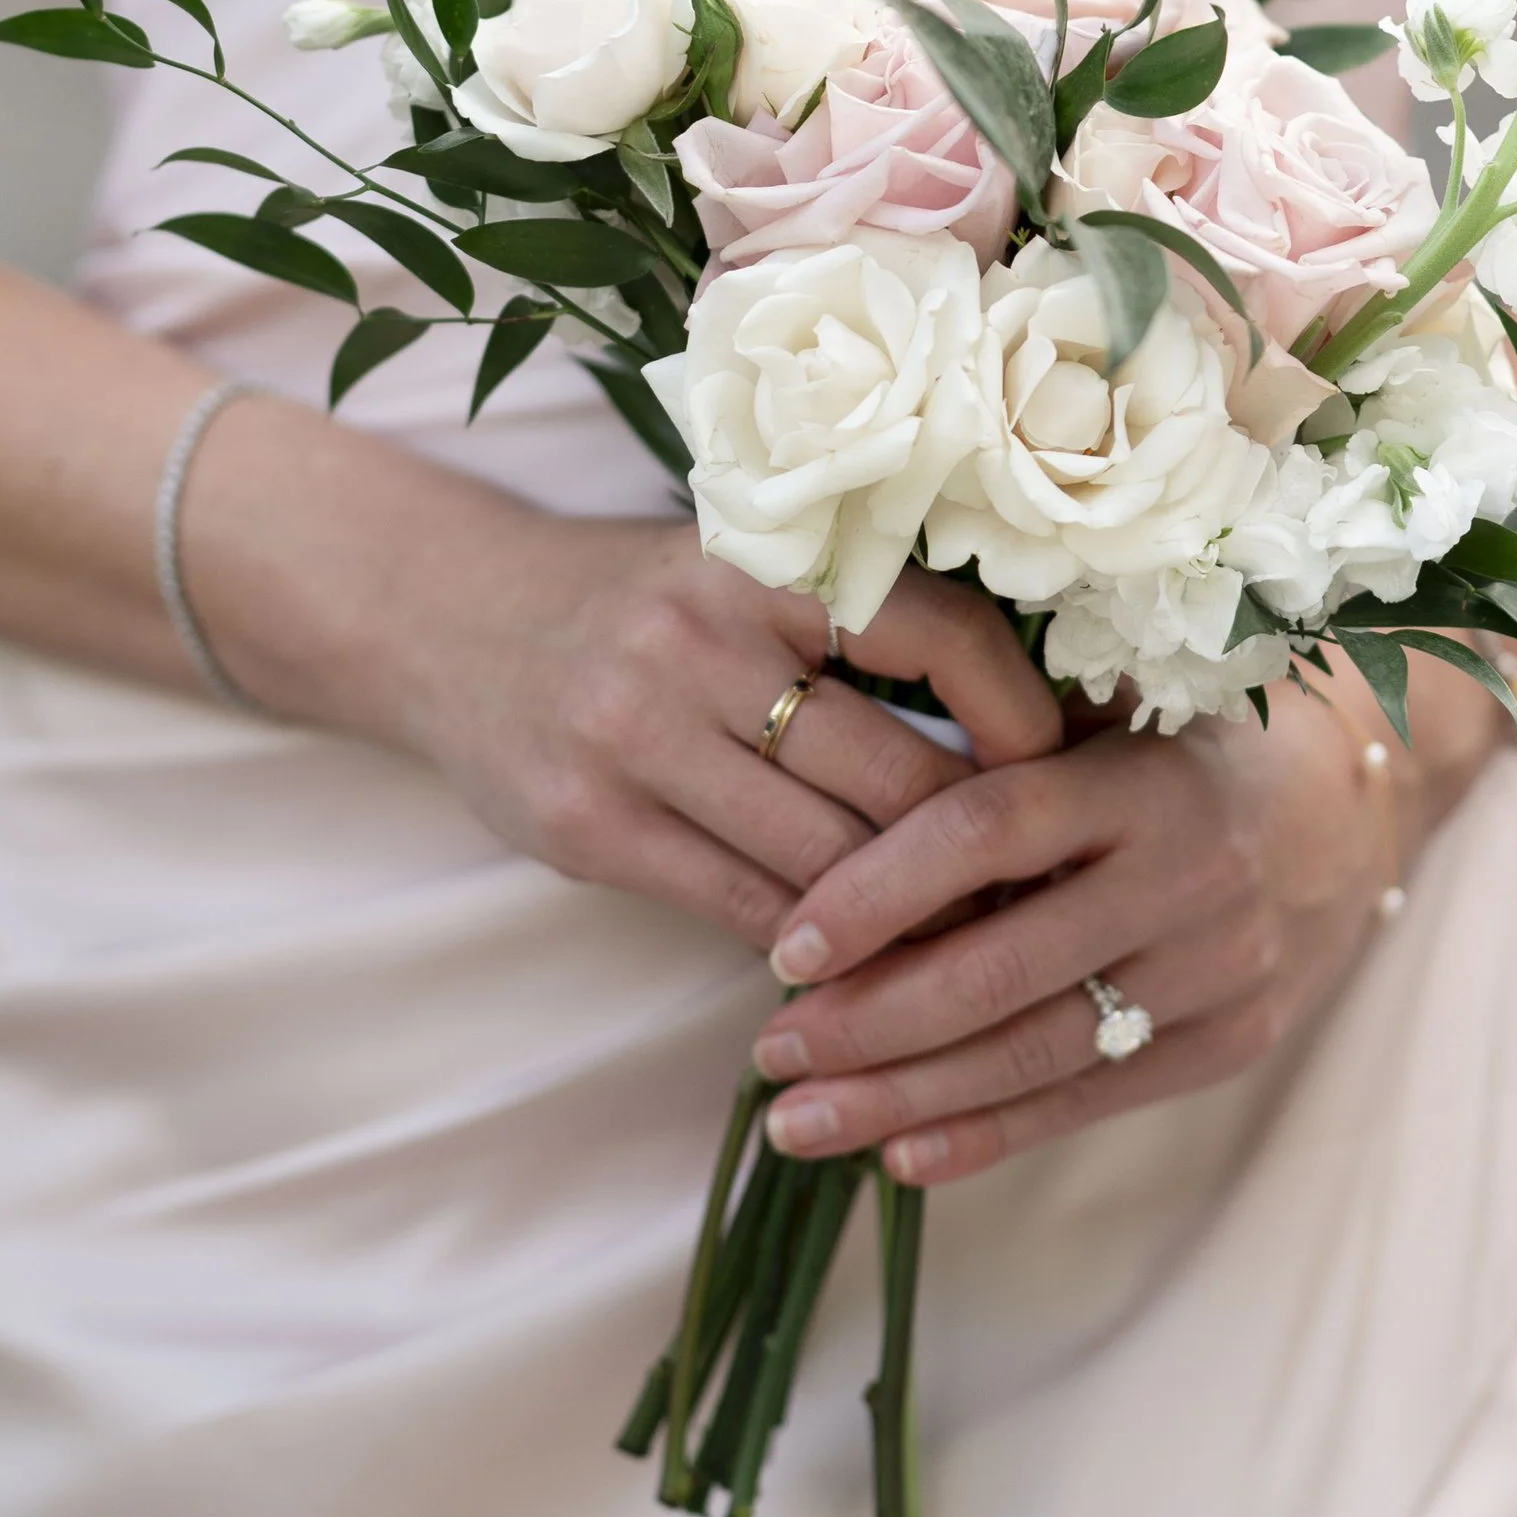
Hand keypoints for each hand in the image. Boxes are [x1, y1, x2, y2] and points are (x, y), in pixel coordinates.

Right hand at [406, 519, 1060, 951]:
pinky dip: (819, 946)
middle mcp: (700, 635)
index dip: (1022, 711)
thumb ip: (862, 626)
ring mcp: (637, 733)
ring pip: (828, 859)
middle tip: (1043, 888)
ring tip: (973, 941)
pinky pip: (746, 908)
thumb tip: (1036, 728)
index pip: (937, 631)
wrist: (448, 618)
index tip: (1069, 767)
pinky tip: (862, 960)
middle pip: (894, 772)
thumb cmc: (644, 604)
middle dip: (980, 847)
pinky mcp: (592, 824)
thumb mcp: (743, 570)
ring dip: (911, 917)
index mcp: (764, 557)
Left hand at [747, 650, 1516, 1185]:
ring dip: (906, 1098)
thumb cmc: (1187, 737)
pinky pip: (1091, 1100)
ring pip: (1037, 1052)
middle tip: (769, 1055)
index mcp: (1138, 776)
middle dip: (871, 1022)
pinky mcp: (1229, 1043)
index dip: (880, 892)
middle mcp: (1184, 877)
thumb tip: (836, 785)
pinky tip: (898, 1155)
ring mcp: (1214, 971)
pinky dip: (990, 1134)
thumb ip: (1003, 741)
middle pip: (1001, 967)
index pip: (988, 832)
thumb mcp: (1113, 704)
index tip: (786, 946)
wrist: (1356, 799)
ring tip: (800, 1123)